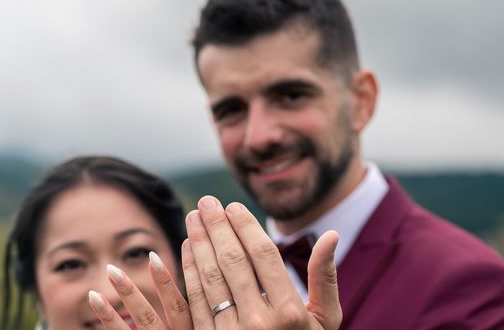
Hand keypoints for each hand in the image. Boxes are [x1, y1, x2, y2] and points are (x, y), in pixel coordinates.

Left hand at [88, 251, 192, 329]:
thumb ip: (185, 320)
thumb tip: (183, 285)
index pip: (184, 306)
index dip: (172, 281)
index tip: (157, 255)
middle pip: (173, 309)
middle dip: (161, 280)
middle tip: (151, 255)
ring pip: (146, 319)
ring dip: (129, 292)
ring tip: (112, 269)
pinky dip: (108, 316)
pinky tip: (95, 298)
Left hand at [185, 195, 340, 329]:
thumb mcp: (325, 322)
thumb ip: (325, 278)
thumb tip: (331, 234)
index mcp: (290, 313)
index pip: (263, 255)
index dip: (246, 226)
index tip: (233, 206)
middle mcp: (259, 323)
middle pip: (232, 260)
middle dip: (216, 226)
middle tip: (206, 202)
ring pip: (210, 277)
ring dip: (198, 242)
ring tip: (193, 217)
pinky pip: (195, 299)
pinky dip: (189, 270)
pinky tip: (187, 247)